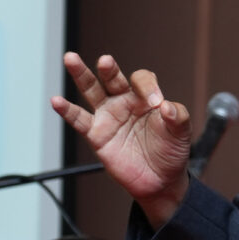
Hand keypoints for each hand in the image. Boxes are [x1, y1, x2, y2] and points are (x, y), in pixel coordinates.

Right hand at [50, 52, 191, 226]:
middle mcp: (124, 102)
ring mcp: (108, 116)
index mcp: (145, 98)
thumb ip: (178, 117)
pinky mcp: (97, 135)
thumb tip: (168, 106)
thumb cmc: (170, 151)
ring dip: (81, 75)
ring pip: (91, 91)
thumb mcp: (181, 133)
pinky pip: (79, 120)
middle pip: (113, 78)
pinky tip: (57, 101)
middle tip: (106, 61)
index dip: (148, 87)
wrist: (160, 180)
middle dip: (109, 69)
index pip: (142, 80)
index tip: (156, 103)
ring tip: (71, 59)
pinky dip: (67, 111)